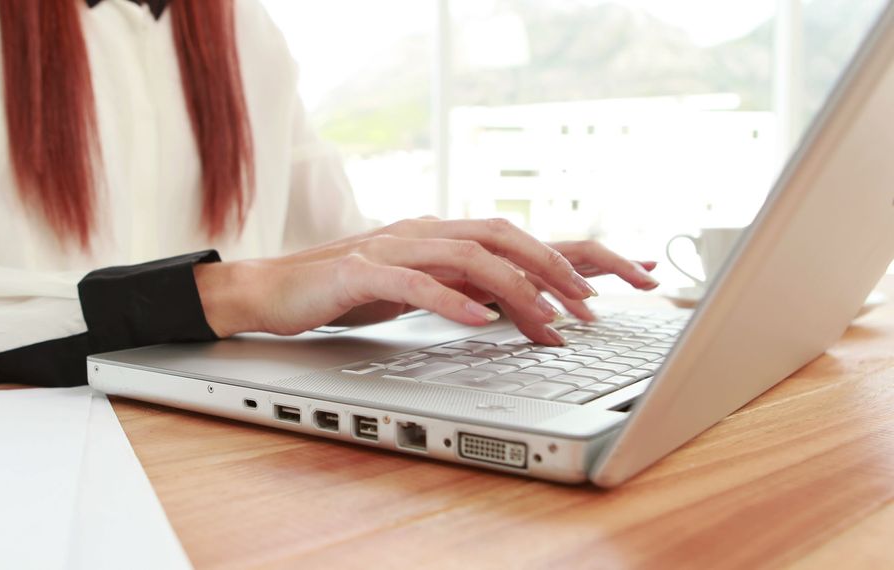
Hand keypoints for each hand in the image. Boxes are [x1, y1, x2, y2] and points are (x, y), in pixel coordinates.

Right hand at [193, 218, 658, 345]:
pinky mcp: (361, 271)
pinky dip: (450, 301)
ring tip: (549, 321)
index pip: (521, 237)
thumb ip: (464, 289)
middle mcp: (426, 232)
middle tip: (595, 308)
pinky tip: (477, 323)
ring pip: (469, 256)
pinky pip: (414, 282)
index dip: (579, 254)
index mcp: (443, 237)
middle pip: (506, 236)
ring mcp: (394, 247)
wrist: (274, 288)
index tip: (632, 277)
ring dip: (516, 288)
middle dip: (558, 269)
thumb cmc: (346, 290)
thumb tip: (523, 308)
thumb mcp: (420, 290)